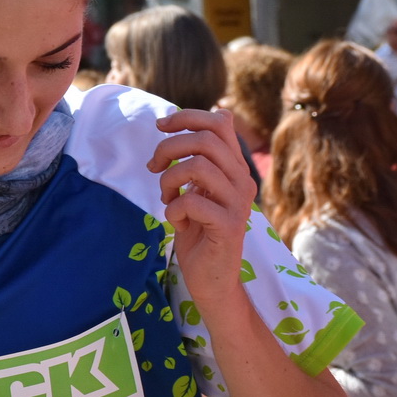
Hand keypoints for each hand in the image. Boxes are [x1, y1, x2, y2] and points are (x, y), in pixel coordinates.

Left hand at [150, 108, 255, 307]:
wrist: (212, 279)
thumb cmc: (199, 233)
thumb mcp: (197, 190)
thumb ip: (197, 161)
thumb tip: (189, 121)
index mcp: (235, 169)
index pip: (219, 123)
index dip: (187, 117)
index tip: (160, 126)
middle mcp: (243, 181)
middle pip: (206, 140)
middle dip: (169, 148)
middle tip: (153, 166)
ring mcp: (238, 203)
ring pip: (197, 167)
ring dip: (169, 180)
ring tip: (166, 197)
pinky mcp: (229, 225)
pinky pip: (191, 201)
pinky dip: (173, 208)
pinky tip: (176, 221)